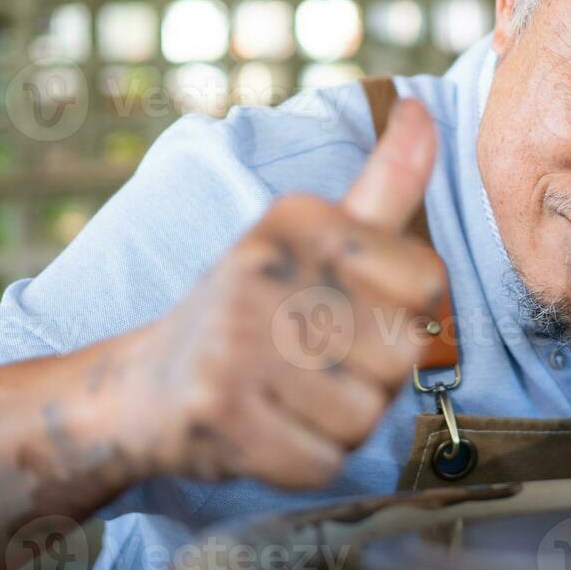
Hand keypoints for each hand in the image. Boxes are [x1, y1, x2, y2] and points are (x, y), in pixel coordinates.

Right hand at [136, 98, 445, 489]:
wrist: (142, 386)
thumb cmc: (251, 308)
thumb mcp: (311, 235)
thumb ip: (384, 185)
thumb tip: (421, 108)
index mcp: (297, 216)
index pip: (428, 281)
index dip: (405, 313)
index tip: (351, 309)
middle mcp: (263, 266)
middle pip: (403, 355)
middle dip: (371, 375)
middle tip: (311, 360)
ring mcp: (234, 339)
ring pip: (364, 415)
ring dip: (337, 422)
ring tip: (287, 394)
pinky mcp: (217, 410)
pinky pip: (322, 461)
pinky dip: (303, 459)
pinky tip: (266, 426)